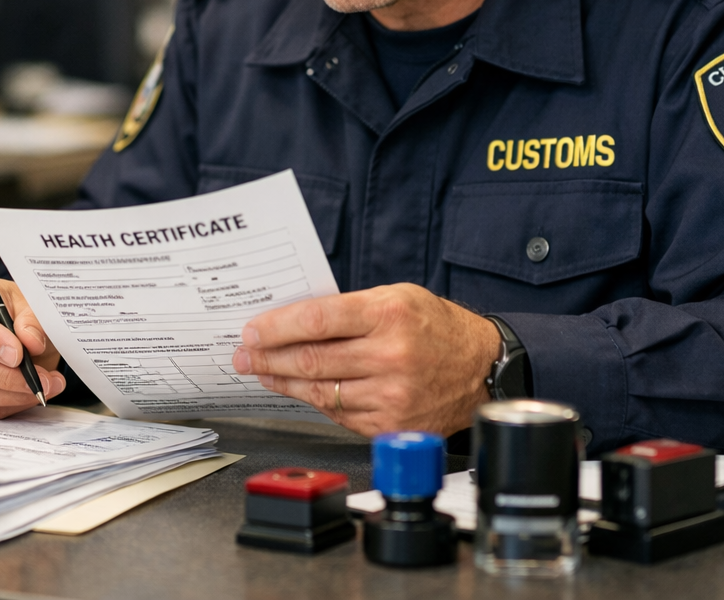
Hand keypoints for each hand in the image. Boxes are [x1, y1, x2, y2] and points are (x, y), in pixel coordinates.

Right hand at [0, 275, 65, 417]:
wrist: (3, 322)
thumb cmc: (10, 307)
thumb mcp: (26, 299)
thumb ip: (31, 318)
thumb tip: (31, 341)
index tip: (18, 354)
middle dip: (9, 376)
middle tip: (43, 379)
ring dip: (13, 394)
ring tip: (46, 386)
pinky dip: (6, 405)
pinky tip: (29, 395)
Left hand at [231, 283, 501, 436]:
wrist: (481, 367)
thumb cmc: (435, 325)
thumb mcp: (396, 297)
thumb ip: (349, 308)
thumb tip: (293, 321)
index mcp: (388, 315)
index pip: (318, 320)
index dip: (277, 327)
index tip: (251, 330)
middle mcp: (390, 357)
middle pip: (311, 359)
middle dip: (267, 357)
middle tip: (242, 355)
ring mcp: (391, 396)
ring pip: (320, 391)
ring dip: (282, 382)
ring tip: (259, 372)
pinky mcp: (391, 425)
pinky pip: (339, 413)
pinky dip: (314, 400)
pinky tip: (298, 389)